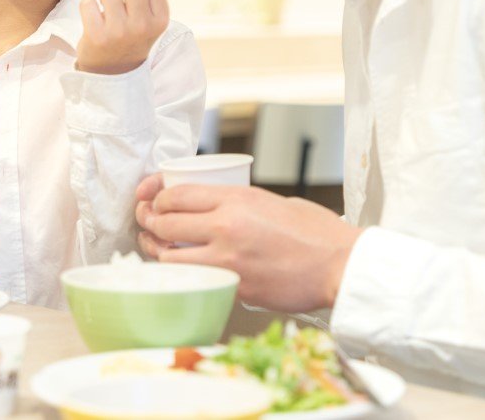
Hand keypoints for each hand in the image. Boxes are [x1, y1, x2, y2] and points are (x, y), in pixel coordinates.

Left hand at [77, 0, 169, 74]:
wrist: (114, 72)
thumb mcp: (148, 16)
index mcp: (160, 17)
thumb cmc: (132, 35)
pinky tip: (94, 18)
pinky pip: (87, 1)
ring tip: (106, 5)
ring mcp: (120, 32)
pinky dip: (88, 5)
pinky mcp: (97, 36)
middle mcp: (143, 25)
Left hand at [134, 174, 361, 311]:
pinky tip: (178, 270)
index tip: (152, 199)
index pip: (176, 195)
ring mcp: (228, 262)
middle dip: (147, 222)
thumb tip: (209, 208)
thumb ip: (236, 203)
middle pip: (165, 224)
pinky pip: (194, 280)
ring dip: (155, 251)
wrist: (340, 266)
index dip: (156, 197)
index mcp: (235, 200)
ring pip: (169, 257)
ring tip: (152, 245)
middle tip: (144, 221)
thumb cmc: (314, 232)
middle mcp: (226, 228)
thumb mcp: (271, 200)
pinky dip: (180, 275)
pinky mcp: (234, 289)